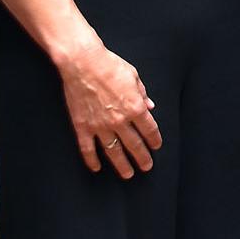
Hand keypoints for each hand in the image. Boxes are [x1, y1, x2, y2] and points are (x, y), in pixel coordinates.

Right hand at [56, 42, 161, 177]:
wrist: (83, 63)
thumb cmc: (110, 66)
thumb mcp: (133, 76)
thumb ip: (142, 94)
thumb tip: (150, 106)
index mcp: (135, 107)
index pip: (149, 130)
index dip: (154, 140)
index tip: (156, 147)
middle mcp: (119, 121)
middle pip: (134, 145)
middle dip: (142, 158)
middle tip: (147, 166)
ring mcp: (100, 126)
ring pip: (113, 152)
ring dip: (122, 165)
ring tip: (128, 174)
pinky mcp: (82, 127)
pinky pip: (87, 149)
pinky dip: (92, 160)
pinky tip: (96, 168)